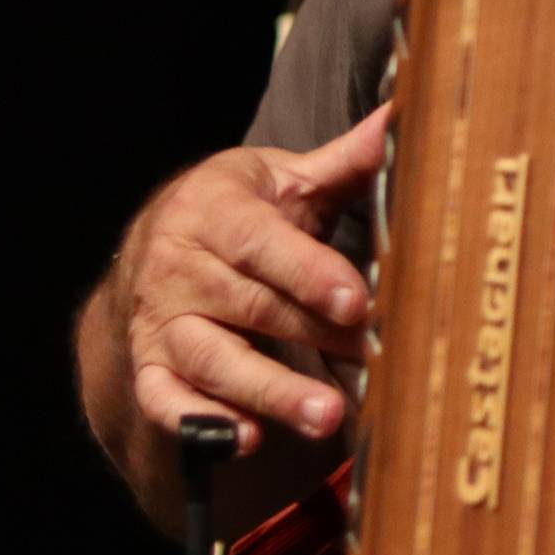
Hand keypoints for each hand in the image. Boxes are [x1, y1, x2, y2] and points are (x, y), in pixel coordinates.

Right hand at [89, 107, 387, 462]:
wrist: (157, 244)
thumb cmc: (241, 210)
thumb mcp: (285, 178)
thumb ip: (345, 159)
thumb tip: (404, 114)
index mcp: (213, 211)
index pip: (261, 243)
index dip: (308, 271)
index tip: (357, 299)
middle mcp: (179, 268)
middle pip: (250, 308)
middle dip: (313, 335)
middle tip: (371, 361)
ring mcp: (160, 321)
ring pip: (213, 360)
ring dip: (269, 391)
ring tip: (326, 415)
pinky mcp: (150, 366)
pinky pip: (166, 400)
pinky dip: (199, 423)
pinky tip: (244, 440)